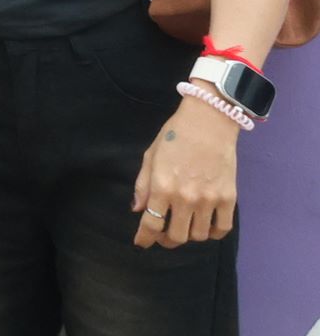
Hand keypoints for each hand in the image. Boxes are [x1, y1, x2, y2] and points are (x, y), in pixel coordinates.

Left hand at [133, 96, 240, 246]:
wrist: (208, 122)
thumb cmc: (174, 136)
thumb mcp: (150, 156)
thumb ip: (143, 185)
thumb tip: (138, 209)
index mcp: (163, 187)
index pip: (151, 224)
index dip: (145, 238)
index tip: (141, 243)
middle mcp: (186, 198)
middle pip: (177, 236)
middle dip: (166, 240)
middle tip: (163, 235)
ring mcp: (209, 200)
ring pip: (199, 236)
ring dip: (189, 236)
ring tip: (184, 227)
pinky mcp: (229, 199)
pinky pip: (222, 229)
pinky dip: (213, 233)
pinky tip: (205, 226)